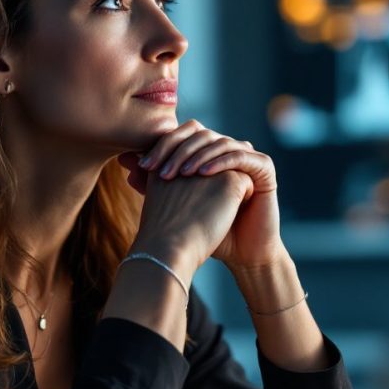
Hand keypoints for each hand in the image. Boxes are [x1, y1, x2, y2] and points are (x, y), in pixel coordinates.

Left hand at [118, 120, 281, 271]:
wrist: (241, 254)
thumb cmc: (208, 231)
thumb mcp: (177, 202)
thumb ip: (155, 180)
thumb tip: (124, 160)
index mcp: (209, 153)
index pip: (183, 136)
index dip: (162, 146)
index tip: (141, 166)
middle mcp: (228, 150)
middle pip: (200, 134)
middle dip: (176, 149)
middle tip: (158, 170)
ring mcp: (248, 156)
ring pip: (219, 142)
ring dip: (196, 155)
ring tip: (179, 174)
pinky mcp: (264, 167)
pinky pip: (241, 156)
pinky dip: (220, 162)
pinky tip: (202, 175)